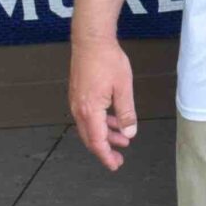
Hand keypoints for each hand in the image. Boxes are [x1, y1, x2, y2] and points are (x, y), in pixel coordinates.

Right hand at [69, 35, 138, 170]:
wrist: (91, 41)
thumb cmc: (107, 61)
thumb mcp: (123, 88)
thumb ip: (126, 113)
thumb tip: (128, 133)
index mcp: (90, 111)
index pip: (97, 142)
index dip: (106, 156)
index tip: (115, 165)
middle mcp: (79, 110)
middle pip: (91, 138)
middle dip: (105, 149)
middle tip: (119, 158)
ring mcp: (76, 102)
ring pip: (90, 127)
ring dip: (105, 135)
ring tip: (122, 138)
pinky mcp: (78, 95)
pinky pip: (88, 116)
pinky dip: (101, 122)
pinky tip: (113, 120)